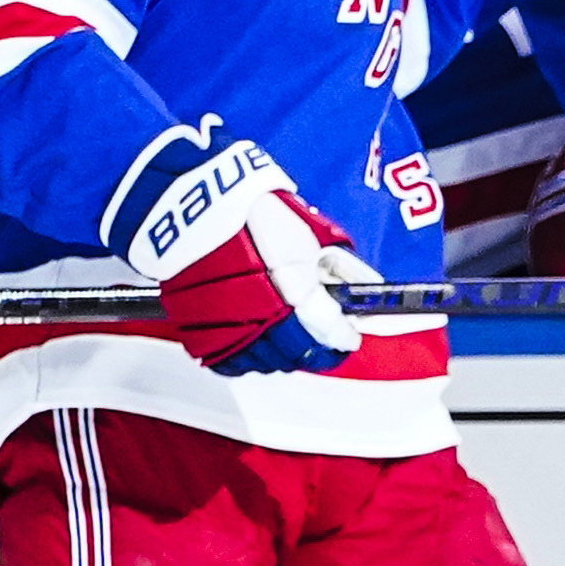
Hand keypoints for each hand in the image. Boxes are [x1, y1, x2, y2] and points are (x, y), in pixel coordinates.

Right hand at [105, 124, 370, 374]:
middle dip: (318, 350)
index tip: (350, 338)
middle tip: (326, 345)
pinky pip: (227, 362)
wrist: (199, 202)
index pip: (329, 331)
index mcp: (294, 291)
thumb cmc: (254, 211)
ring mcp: (227, 326)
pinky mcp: (198, 329)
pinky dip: (246, 360)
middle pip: (298, 352)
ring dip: (284, 358)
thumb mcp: (311, 234)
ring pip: (265, 363)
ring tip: (292, 345)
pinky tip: (256, 348)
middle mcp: (262, 316)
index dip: (344, 337)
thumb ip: (340, 267)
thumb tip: (366, 285)